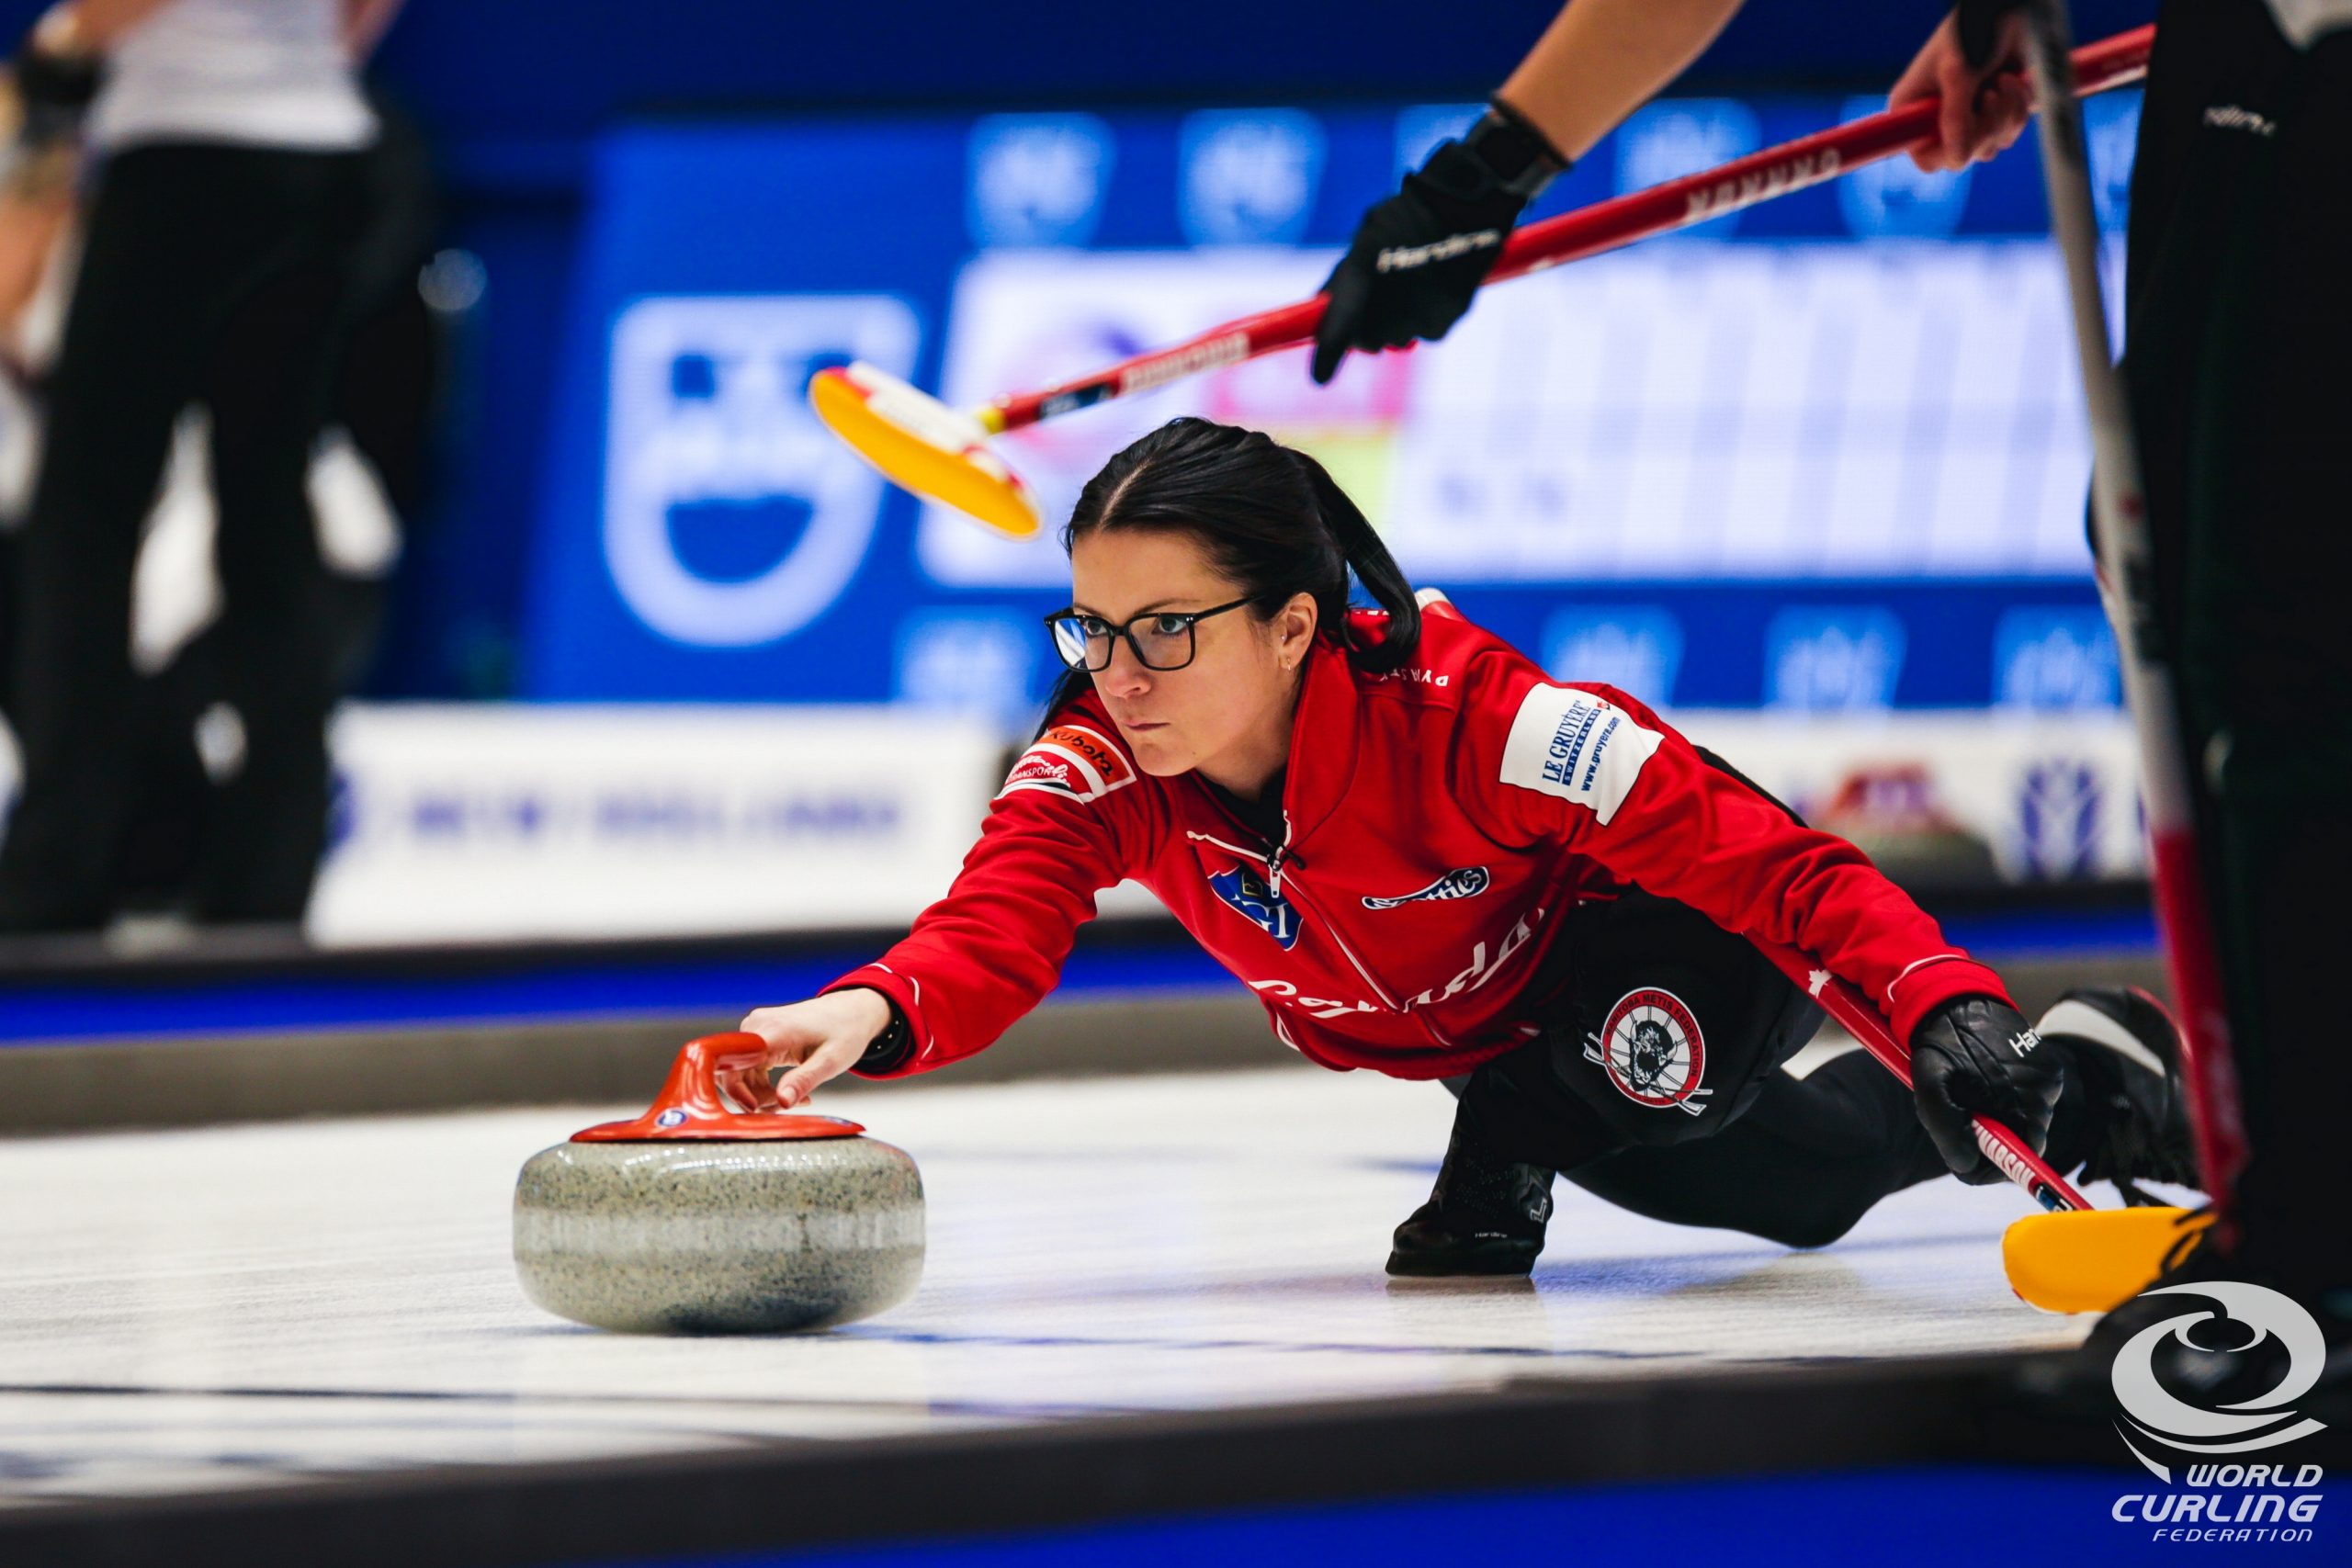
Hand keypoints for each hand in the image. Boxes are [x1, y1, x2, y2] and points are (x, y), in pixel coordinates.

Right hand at [735, 987, 894, 1109]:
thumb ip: (804, 1081)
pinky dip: (763, 1085)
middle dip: (755, 1098)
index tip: (756, 1110)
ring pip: (740, 1074)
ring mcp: (755, 1029)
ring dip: (761, 1094)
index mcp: (773, 1031)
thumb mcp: (831, 1061)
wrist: (851, 1011)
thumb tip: (783, 1102)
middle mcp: (757, 1026)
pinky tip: (787, 1090)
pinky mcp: (758, 1036)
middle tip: (787, 1106)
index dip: (737, 1092)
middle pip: (734, 1073)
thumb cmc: (845, 1032)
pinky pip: (748, 1068)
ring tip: (794, 1099)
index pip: (733, 1065)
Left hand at [1310, 111, 1560, 384]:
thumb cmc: (1406, 217)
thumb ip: (1343, 277)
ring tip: (1410, 283)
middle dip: (1365, 329)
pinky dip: (1425, 317)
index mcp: (1360, 287)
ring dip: (1397, 321)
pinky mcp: (1446, 323)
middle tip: (1372, 303)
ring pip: (1399, 336)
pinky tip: (1433, 287)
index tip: (1319, 377)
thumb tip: (1323, 303)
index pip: (1336, 338)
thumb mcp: (1365, 241)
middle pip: (1368, 342)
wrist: (1464, 208)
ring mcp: (1419, 321)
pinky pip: (1427, 331)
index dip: (1325, 360)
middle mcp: (1388, 313)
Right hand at [1888, 5, 2034, 173]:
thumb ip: (1956, 117)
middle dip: (1985, 128)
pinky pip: (2011, 130)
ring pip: (1990, 146)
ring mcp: (1969, 116)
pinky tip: (2014, 80)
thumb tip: (1958, 160)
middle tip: (1990, 95)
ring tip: (2003, 80)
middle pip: (1962, 156)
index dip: (1946, 153)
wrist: (2009, 8)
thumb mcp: (1959, 73)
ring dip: (2006, 115)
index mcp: (1913, 110)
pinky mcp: (1996, 111)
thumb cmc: (1974, 30)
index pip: (1925, 156)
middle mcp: (1937, 119)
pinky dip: (2019, 107)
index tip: (1967, 134)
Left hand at [1910, 994, 2063, 1183]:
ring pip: (2023, 1119)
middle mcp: (2046, 1093)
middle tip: (1959, 1117)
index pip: (2025, 1157)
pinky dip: (2005, 1096)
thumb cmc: (1940, 1045)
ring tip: (1968, 1090)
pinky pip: (2028, 1097)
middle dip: (1991, 1138)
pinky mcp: (2047, 1066)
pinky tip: (1983, 1076)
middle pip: (2023, 1140)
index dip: (1995, 1165)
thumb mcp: (1931, 1089)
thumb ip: (1948, 1131)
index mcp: (2024, 1102)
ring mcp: (2049, 1079)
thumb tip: (1967, 1165)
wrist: (1955, 999)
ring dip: (1997, 1116)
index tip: (1968, 1157)